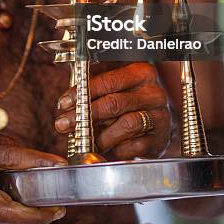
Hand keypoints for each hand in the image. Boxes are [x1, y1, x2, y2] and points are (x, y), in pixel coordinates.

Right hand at [0, 129, 66, 223]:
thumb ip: (12, 149)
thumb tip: (41, 161)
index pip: (9, 158)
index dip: (36, 161)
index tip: (59, 164)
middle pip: (3, 206)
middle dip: (33, 214)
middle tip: (57, 211)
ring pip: (0, 219)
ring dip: (28, 220)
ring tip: (50, 214)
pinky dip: (15, 220)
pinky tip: (30, 215)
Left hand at [55, 62, 170, 159]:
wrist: (158, 125)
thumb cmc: (130, 103)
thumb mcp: (116, 90)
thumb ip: (95, 92)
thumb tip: (67, 105)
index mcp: (141, 73)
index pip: (109, 81)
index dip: (83, 93)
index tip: (63, 103)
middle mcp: (153, 93)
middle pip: (115, 103)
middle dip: (85, 115)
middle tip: (64, 124)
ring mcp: (159, 116)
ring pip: (126, 125)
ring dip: (100, 136)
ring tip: (84, 141)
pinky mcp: (160, 140)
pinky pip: (135, 146)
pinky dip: (117, 149)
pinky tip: (107, 149)